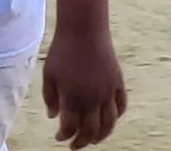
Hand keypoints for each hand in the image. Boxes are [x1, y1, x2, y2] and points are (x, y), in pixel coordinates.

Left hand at [44, 27, 126, 146]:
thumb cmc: (62, 51)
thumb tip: (53, 117)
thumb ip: (50, 97)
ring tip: (94, 140)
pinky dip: (116, 117)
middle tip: (76, 145)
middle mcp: (92, 99)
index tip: (60, 138)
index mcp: (73, 97)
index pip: (70, 126)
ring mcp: (108, 92)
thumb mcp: (49, 73)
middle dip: (83, 141)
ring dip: (102, 135)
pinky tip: (109, 120)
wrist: (84, 31)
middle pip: (91, 129)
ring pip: (109, 123)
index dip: (65, 135)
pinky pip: (121, 106)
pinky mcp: (118, 84)